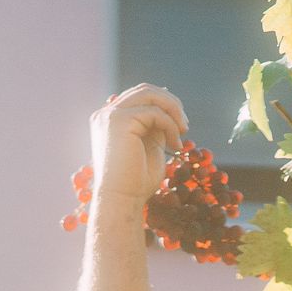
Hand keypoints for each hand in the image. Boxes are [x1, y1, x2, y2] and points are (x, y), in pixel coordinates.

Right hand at [88, 84, 186, 219]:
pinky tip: (175, 145)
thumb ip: (156, 126)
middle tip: (185, 126)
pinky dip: (170, 126)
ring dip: (173, 110)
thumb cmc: (136, 182)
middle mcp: (106, 113)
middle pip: (144, 90)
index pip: (138, 96)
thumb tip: (171, 110)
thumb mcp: (150, 146)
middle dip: (171, 103)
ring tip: (184, 131)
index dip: (163, 102)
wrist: (122, 200)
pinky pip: (154, 113)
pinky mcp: (120, 121)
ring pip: (150, 95)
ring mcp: (110, 115)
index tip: (180, 121)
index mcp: (110, 120)